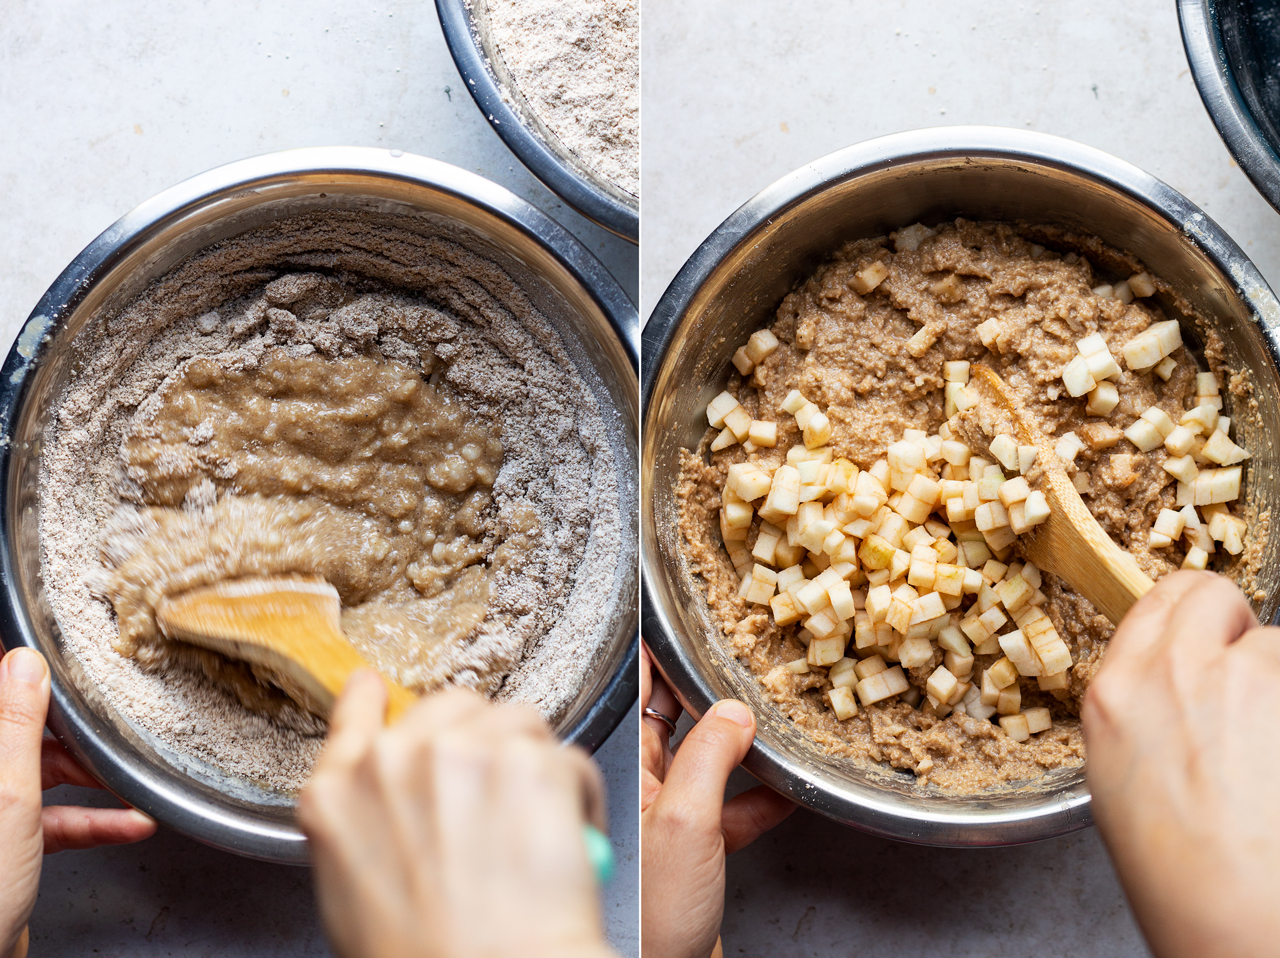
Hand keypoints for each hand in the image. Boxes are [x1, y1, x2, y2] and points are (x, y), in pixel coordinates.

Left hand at [0, 647, 156, 957]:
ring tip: (131, 777)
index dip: (19, 664)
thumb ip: (16, 724)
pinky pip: (57, 820)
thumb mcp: (9, 792)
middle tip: (111, 714)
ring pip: (45, 774)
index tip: (51, 642)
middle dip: (75, 728)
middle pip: (26, 730)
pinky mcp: (8, 845)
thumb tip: (25, 662)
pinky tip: (131, 822)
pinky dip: (96, 821)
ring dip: (93, 778)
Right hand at [300, 675, 614, 957]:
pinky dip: (577, 796)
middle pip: (451, 710)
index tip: (373, 687)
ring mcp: (464, 752)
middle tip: (499, 801)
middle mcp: (396, 761)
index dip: (369, 701)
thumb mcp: (354, 897)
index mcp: (340, 797)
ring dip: (533, 762)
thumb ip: (366, 829)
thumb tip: (393, 810)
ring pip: (517, 722)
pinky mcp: (531, 760)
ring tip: (536, 829)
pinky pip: (568, 757)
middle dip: (479, 743)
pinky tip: (566, 841)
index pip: (353, 721)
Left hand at [640, 643, 794, 957]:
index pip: (639, 696)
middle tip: (738, 660)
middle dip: (708, 693)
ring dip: (743, 747)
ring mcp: (667, 821)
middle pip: (675, 722)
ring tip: (773, 721)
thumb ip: (710, 759)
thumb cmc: (649, 916)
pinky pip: (730, 811)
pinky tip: (789, 792)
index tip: (678, 622)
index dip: (659, 657)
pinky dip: (759, 800)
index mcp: (624, 771)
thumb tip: (734, 712)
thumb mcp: (686, 821)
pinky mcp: (693, 855)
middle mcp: (641, 789)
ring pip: (708, 765)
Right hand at [1083, 570, 1279, 957]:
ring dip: (1277, 678)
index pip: (1156, 602)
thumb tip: (1178, 688)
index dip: (1189, 614)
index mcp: (1116, 693)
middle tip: (1251, 674)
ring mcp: (1241, 678)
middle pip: (1210, 594)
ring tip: (1271, 745)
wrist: (1230, 908)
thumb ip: (1142, 710)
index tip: (1208, 634)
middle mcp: (1172, 671)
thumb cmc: (1176, 868)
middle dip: (1237, 625)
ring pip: (1276, 643)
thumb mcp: (1117, 774)